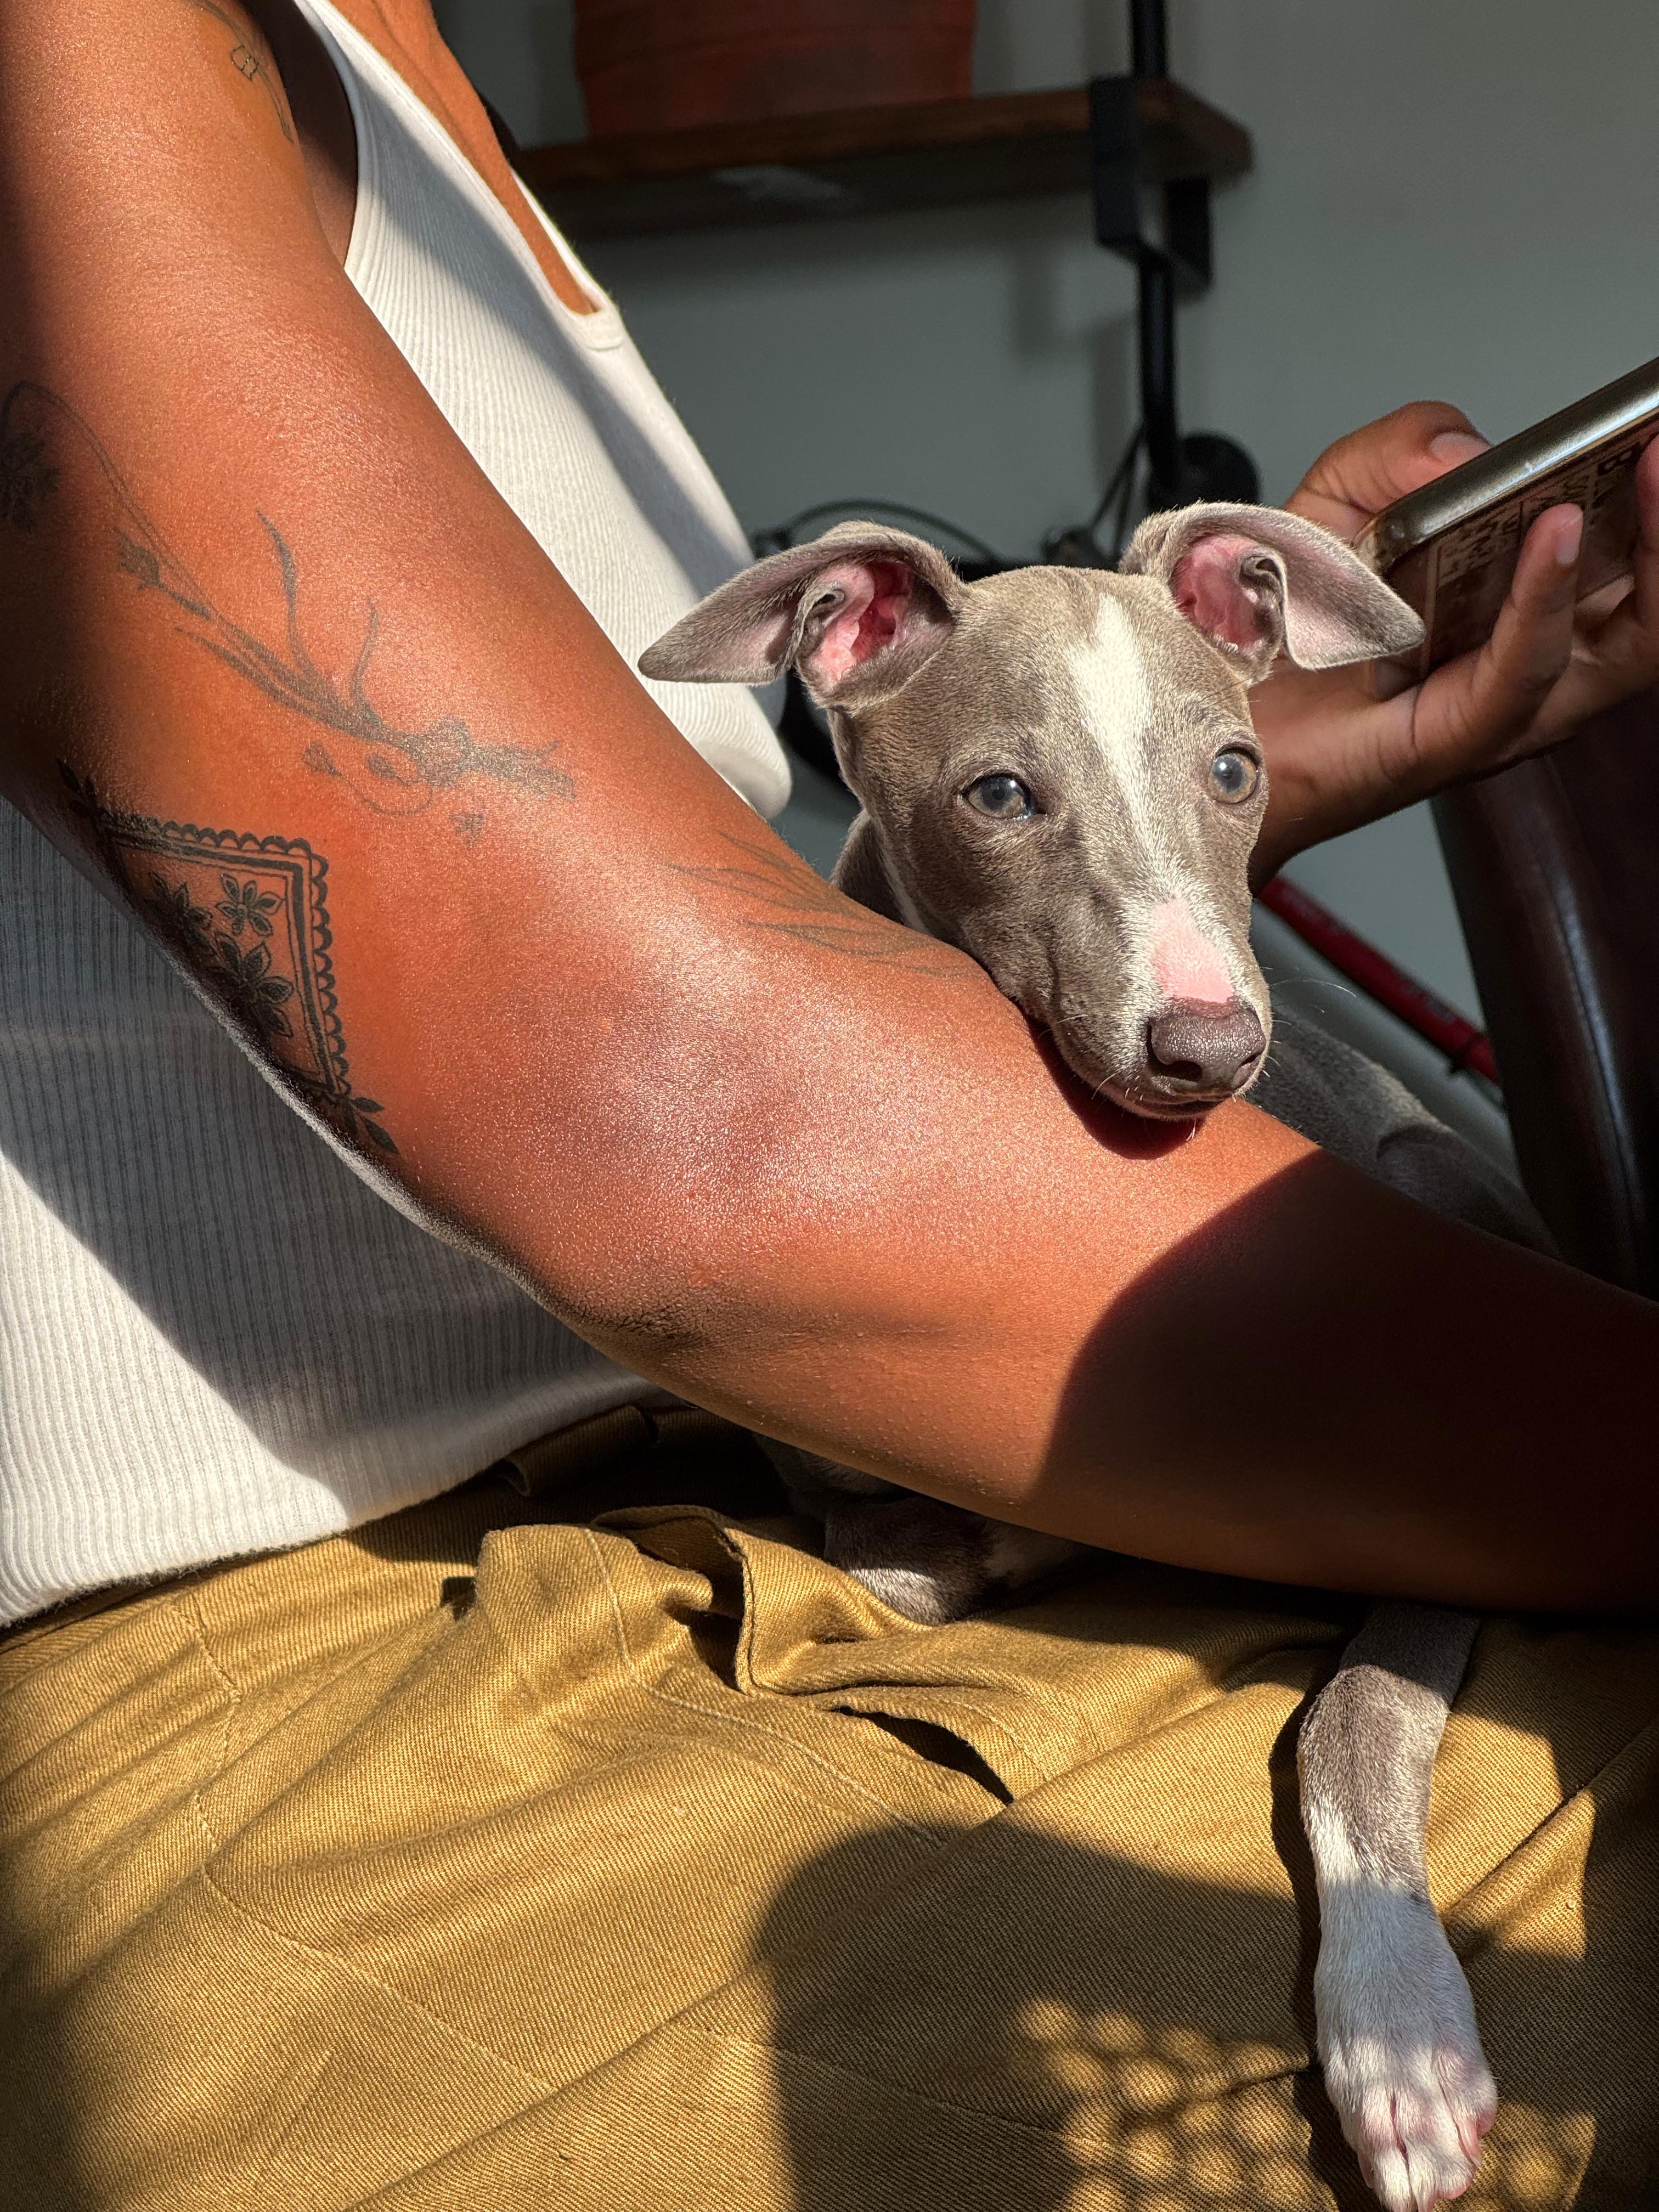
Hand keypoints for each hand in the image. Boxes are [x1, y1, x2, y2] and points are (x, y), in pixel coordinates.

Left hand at [1248, 400, 1658, 879]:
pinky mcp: (1460, 739)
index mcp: (1522, 609)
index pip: (1630, 562)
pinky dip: (1545, 602)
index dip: (1656, 503)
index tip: (1656, 430)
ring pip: (1626, 646)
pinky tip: (1549, 539)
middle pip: (1652, 607)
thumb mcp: (1336, 505)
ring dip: (1648, 553)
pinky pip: (1525, 672)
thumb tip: (1469, 453)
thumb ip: (1398, 450)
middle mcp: (1532, 664)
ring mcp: (1506, 709)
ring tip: (1642, 470)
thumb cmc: (1279, 634)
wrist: (1208, 718)